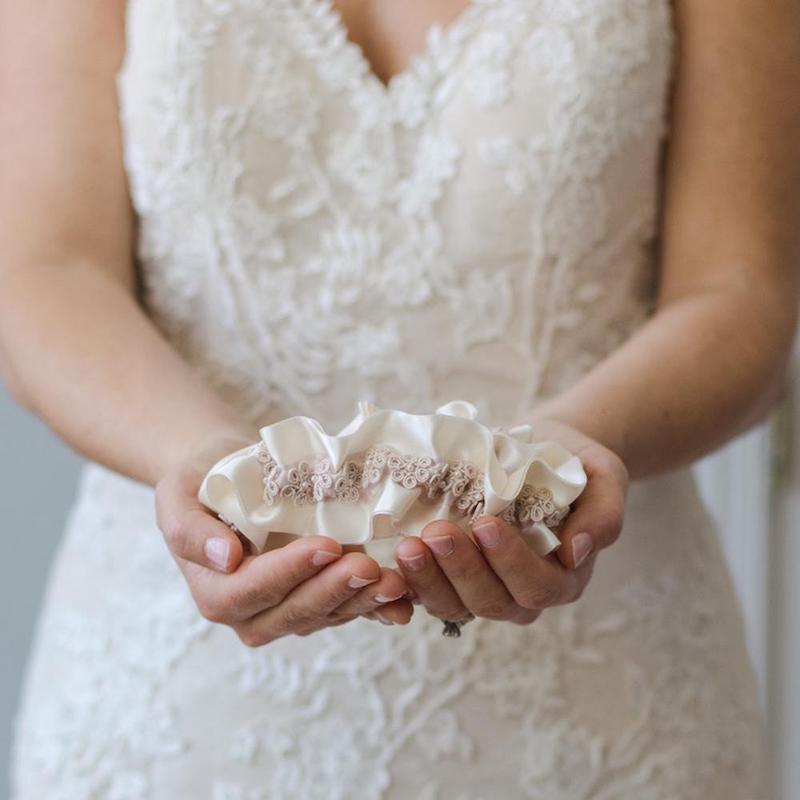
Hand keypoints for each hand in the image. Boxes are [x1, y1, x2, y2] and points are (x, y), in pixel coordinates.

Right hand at [154, 430, 413, 645]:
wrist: (227, 476)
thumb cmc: (200, 483)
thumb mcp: (177, 498)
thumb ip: (190, 532)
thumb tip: (227, 558)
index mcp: (215, 591)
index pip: (250, 591)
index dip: (289, 572)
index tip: (325, 545)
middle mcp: (251, 612)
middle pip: (294, 611)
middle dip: (333, 590)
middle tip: (369, 566)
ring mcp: (288, 608)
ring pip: (326, 615)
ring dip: (362, 601)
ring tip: (394, 580)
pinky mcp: (318, 599)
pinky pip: (347, 610)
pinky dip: (376, 609)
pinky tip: (403, 602)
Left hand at [393, 419, 627, 624]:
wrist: (540, 448)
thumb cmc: (574, 462)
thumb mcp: (605, 476)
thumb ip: (604, 514)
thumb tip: (577, 550)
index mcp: (562, 577)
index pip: (537, 586)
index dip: (510, 562)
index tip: (485, 524)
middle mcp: (522, 593)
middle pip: (490, 601)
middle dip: (461, 570)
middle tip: (436, 532)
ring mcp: (483, 587)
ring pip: (453, 604)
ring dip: (428, 579)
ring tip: (406, 546)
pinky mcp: (450, 575)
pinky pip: (428, 591)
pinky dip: (408, 582)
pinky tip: (390, 558)